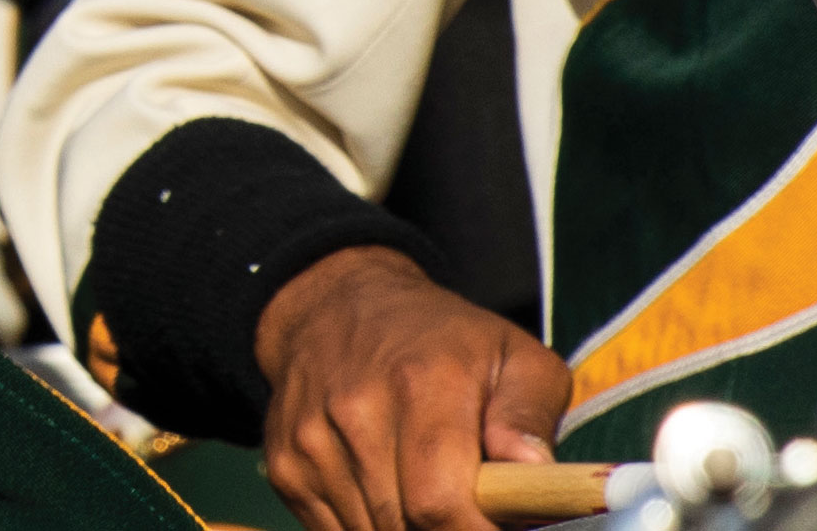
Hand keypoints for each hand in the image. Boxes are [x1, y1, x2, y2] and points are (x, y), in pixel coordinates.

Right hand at [251, 245, 566, 530]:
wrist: (333, 307)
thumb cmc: (443, 341)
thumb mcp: (513, 355)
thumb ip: (529, 416)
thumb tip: (533, 471)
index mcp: (421, 383)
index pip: (440, 500)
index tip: (498, 529)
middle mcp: (354, 410)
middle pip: (404, 525)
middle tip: (470, 512)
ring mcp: (310, 440)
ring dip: (407, 530)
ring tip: (432, 497)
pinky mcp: (283, 464)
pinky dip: (370, 526)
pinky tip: (389, 494)